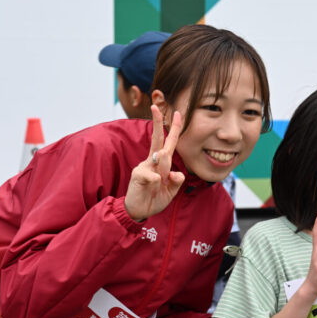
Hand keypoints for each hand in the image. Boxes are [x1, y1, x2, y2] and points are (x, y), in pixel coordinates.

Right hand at [124, 106, 186, 221]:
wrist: (139, 211)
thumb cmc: (154, 198)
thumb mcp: (170, 190)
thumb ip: (176, 181)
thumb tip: (178, 174)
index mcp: (160, 163)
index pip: (167, 143)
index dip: (173, 129)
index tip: (177, 113)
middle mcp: (151, 161)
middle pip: (158, 139)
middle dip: (158, 123)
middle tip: (157, 106)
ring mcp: (144, 166)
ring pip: (162, 158)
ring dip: (165, 169)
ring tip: (160, 183)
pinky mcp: (138, 175)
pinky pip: (152, 175)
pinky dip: (156, 182)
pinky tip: (153, 186)